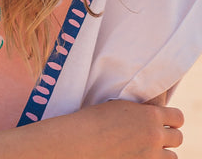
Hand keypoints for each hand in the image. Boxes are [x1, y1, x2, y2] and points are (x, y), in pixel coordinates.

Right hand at [48, 99, 183, 158]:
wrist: (83, 140)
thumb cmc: (95, 119)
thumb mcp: (120, 107)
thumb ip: (141, 111)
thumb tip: (152, 113)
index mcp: (150, 115)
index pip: (178, 117)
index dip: (172, 118)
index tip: (164, 120)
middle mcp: (155, 135)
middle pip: (178, 137)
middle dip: (168, 136)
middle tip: (154, 134)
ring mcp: (152, 154)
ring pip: (172, 156)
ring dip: (162, 152)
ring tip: (146, 148)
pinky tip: (139, 155)